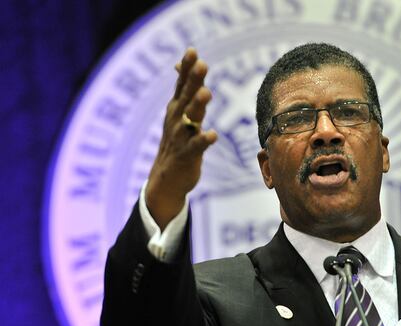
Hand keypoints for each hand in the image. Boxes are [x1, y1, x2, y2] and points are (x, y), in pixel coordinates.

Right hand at [146, 48, 217, 229]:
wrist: (166, 179)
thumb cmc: (177, 142)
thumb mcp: (177, 113)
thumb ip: (183, 89)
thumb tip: (178, 64)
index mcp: (176, 109)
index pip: (181, 84)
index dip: (186, 68)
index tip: (192, 51)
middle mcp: (176, 120)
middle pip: (186, 96)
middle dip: (194, 80)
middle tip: (202, 64)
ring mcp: (180, 137)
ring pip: (190, 119)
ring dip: (198, 106)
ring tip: (207, 93)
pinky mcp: (187, 155)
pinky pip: (196, 146)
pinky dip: (204, 140)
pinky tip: (213, 135)